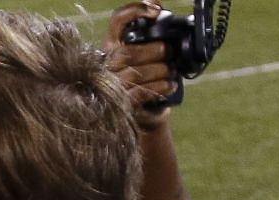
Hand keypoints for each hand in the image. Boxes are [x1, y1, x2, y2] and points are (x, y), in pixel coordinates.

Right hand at [106, 2, 177, 125]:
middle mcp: (106, 65)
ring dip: (161, 71)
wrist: (128, 109)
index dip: (135, 11)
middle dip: (156, 51)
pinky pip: (142, 93)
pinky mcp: (121, 104)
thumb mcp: (137, 52)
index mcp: (110, 46)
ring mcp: (112, 85)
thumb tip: (157, 3)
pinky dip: (160, 88)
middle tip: (170, 53)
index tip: (156, 11)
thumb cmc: (135, 74)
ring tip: (172, 71)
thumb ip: (145, 30)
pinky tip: (170, 86)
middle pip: (130, 52)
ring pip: (137, 74)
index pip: (117, 21)